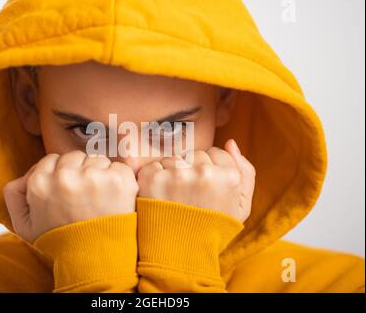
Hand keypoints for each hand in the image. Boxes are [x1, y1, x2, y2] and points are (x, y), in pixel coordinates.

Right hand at [3, 150, 138, 242]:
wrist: (94, 261)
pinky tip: (114, 197)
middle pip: (76, 157)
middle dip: (80, 171)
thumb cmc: (61, 242)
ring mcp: (94, 177)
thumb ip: (14, 195)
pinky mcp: (118, 181)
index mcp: (40, 183)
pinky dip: (119, 179)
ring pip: (97, 161)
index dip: (62, 173)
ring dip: (100, 174)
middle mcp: (65, 177)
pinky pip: (119, 167)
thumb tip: (23, 176)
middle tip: (85, 194)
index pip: (53, 159)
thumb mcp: (24, 225)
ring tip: (100, 198)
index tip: (69, 188)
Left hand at [137, 139, 254, 222]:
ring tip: (174, 199)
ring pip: (174, 158)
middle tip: (188, 196)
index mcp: (229, 176)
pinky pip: (154, 165)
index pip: (216, 153)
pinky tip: (160, 196)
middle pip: (195, 154)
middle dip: (191, 169)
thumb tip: (230, 142)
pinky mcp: (152, 178)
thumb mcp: (241, 207)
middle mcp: (204, 172)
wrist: (180, 256)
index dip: (210, 170)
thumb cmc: (213, 230)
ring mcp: (177, 174)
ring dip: (172, 172)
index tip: (205, 189)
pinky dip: (155, 177)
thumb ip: (246, 172)